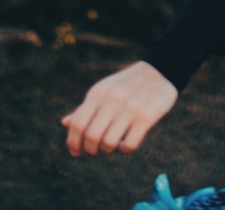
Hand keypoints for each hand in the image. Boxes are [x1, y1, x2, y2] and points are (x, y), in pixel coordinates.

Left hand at [60, 61, 177, 155]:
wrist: (159, 71)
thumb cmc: (126, 86)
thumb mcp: (104, 91)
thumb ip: (86, 108)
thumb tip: (64, 123)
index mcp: (98, 93)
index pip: (78, 123)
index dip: (73, 142)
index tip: (75, 152)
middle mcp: (112, 100)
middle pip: (91, 136)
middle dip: (90, 149)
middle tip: (95, 150)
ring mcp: (130, 108)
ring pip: (109, 143)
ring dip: (108, 150)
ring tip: (113, 144)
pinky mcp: (146, 117)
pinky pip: (129, 145)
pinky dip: (125, 148)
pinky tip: (128, 141)